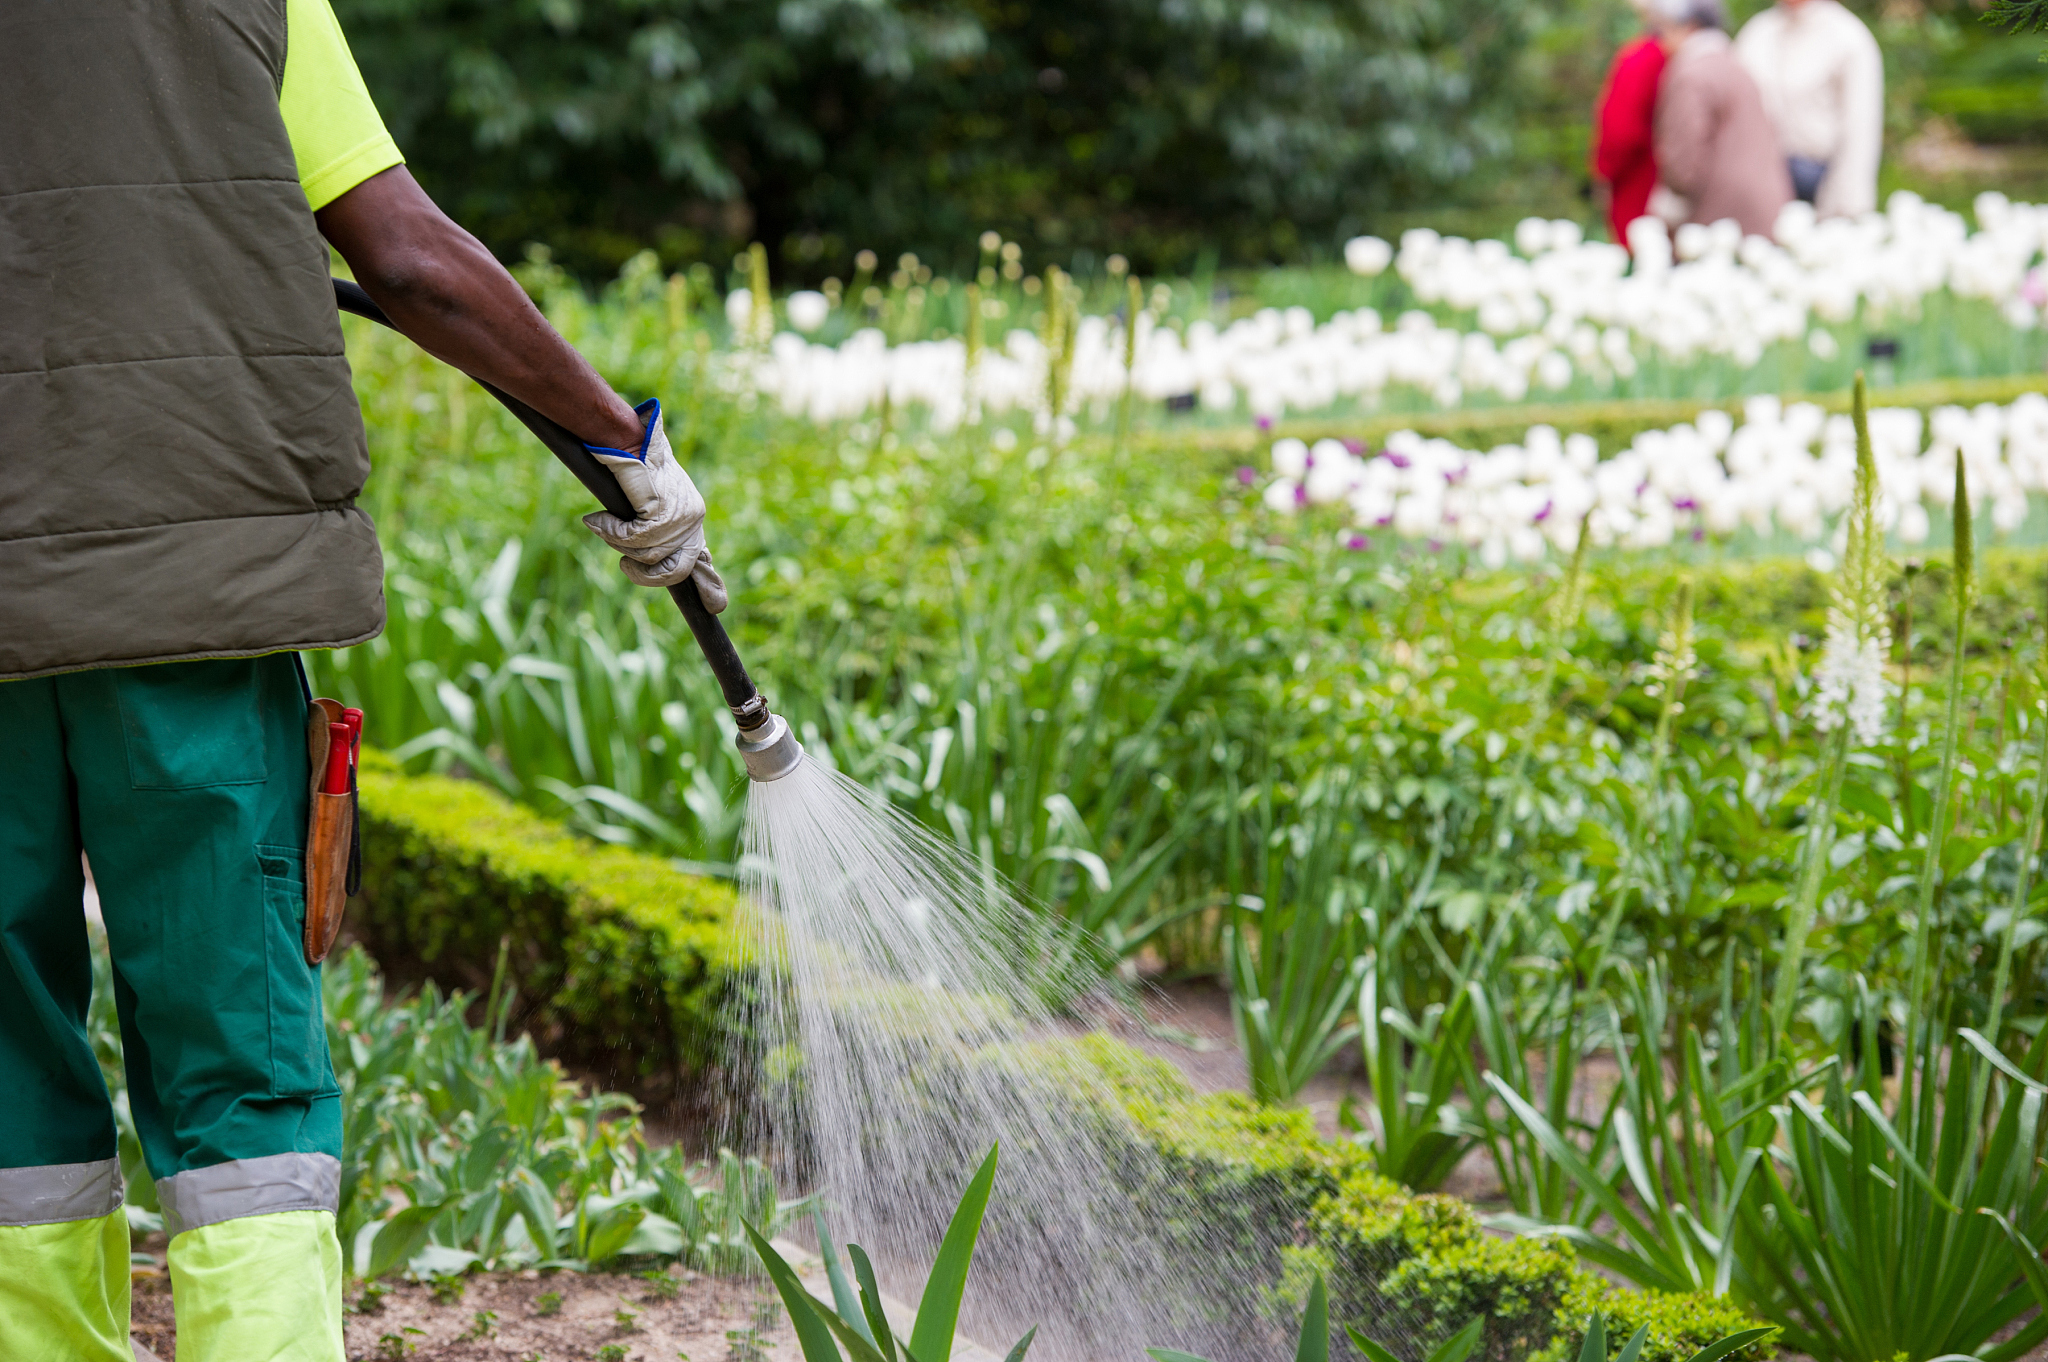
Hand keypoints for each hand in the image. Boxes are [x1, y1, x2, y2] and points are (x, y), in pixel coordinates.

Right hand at [579, 400, 728, 610]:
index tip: (717, 606)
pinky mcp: (663, 510)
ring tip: (603, 527)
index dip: (710, 585)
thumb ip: (654, 528)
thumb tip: (646, 560)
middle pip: (675, 569)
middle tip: (626, 567)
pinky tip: (596, 520)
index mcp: (693, 515)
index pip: (703, 558)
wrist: (624, 437)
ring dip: (619, 545)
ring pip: (648, 555)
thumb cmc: (630, 464)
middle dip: (647, 576)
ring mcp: (682, 515)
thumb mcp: (649, 498)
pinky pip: (634, 538)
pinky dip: (611, 532)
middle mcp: (694, 517)